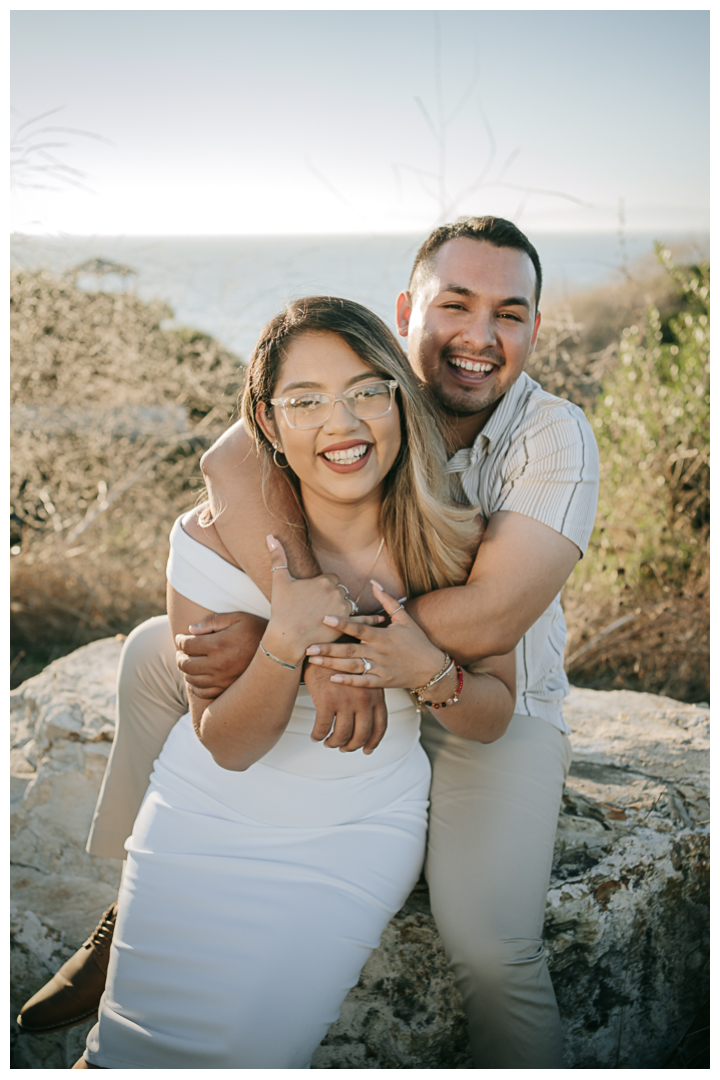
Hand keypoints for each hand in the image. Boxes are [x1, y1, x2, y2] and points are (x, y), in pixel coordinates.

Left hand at [175, 611, 267, 698]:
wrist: (279, 652)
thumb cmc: (258, 630)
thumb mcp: (238, 618)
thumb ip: (213, 621)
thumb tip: (191, 630)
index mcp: (219, 644)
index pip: (187, 645)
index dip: (180, 640)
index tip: (181, 637)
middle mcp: (218, 665)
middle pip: (185, 664)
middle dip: (179, 656)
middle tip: (181, 651)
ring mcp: (223, 680)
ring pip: (191, 679)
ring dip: (186, 671)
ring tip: (189, 662)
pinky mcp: (228, 690)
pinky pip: (202, 692)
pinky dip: (195, 686)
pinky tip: (198, 677)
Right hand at [263, 536, 378, 660]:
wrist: (287, 637)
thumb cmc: (282, 609)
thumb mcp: (279, 581)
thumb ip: (277, 557)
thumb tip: (270, 535)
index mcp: (324, 580)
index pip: (331, 578)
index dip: (322, 587)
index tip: (313, 597)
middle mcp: (337, 592)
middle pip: (340, 590)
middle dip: (332, 597)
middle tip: (318, 608)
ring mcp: (343, 608)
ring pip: (349, 603)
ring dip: (344, 608)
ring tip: (334, 615)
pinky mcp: (347, 624)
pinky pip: (364, 619)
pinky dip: (373, 619)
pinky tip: (381, 619)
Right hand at [304, 663, 387, 754]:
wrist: (323, 644)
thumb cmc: (342, 659)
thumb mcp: (364, 674)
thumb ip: (369, 694)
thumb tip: (366, 717)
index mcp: (376, 694)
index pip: (380, 726)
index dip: (374, 741)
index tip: (367, 750)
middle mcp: (364, 700)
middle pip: (361, 734)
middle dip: (352, 746)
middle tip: (343, 748)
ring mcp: (346, 701)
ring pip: (342, 735)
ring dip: (334, 743)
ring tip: (328, 742)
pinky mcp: (327, 701)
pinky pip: (322, 728)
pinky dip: (318, 735)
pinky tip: (315, 735)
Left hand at [305, 581, 445, 690]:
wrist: (432, 668)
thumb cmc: (417, 641)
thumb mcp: (405, 618)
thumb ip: (387, 601)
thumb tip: (374, 583)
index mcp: (382, 635)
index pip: (358, 628)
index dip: (342, 623)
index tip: (324, 618)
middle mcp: (379, 652)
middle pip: (349, 650)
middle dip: (328, 648)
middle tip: (307, 646)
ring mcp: (380, 668)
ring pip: (352, 666)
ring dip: (331, 664)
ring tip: (313, 660)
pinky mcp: (382, 682)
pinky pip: (363, 682)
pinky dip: (348, 682)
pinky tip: (332, 679)